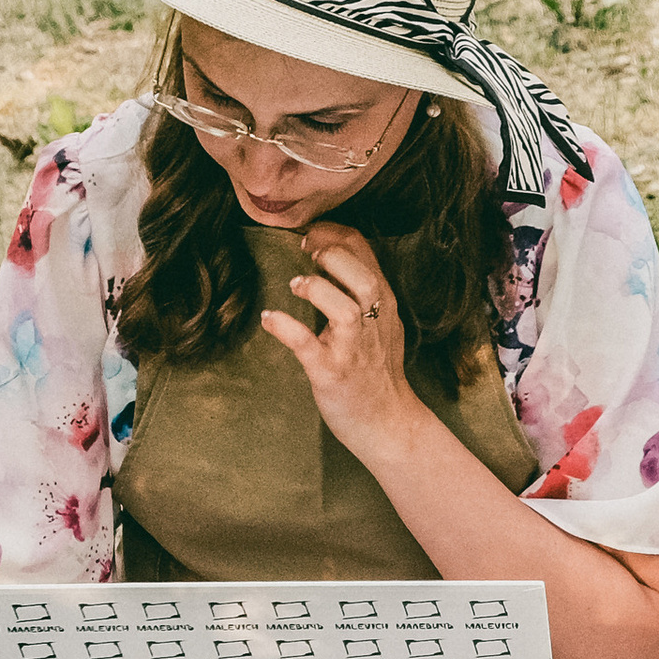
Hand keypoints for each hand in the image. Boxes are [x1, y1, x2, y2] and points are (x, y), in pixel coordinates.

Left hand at [259, 224, 417, 457]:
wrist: (387, 424)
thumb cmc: (377, 373)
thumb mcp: (382, 325)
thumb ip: (363, 292)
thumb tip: (330, 256)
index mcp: (383, 306)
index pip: (365, 253)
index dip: (334, 234)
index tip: (312, 236)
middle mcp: (373, 324)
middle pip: (361, 276)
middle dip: (331, 255)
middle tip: (307, 254)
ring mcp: (354, 350)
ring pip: (344, 310)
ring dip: (316, 290)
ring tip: (296, 285)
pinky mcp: (333, 373)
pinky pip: (307, 345)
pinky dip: (285, 328)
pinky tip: (270, 319)